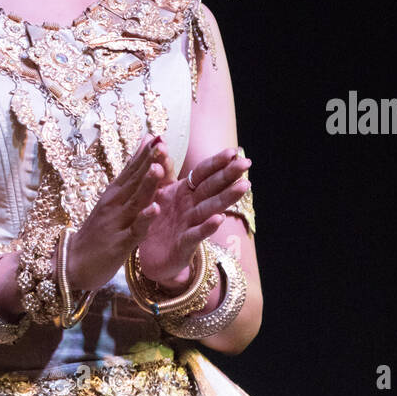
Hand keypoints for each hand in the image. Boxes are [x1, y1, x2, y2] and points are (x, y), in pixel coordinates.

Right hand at [66, 138, 165, 291]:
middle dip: (148, 161)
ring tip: (157, 167)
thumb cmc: (96, 233)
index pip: (130, 169)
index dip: (144, 153)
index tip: (157, 135)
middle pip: (133, 180)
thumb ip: (126, 182)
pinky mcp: (119, 244)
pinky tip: (154, 209)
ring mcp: (116, 223)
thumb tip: (139, 156)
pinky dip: (144, 220)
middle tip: (160, 142)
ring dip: (146, 184)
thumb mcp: (110, 204)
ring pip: (135, 201)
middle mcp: (113, 204)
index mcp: (113, 194)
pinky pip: (135, 230)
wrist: (72, 263)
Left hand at [136, 146, 250, 288]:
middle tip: (246, 163)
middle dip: (229, 175)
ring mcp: (191, 224)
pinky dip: (207, 226)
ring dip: (227, 197)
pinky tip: (219, 218)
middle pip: (212, 188)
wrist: (150, 256)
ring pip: (210, 208)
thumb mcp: (157, 192)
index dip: (217, 162)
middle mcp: (192, 206)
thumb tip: (160, 140)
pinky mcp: (185, 244)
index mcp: (185, 192)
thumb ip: (162, 169)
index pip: (203, 173)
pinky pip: (196, 234)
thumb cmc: (159, 220)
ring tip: (244, 186)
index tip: (234, 151)